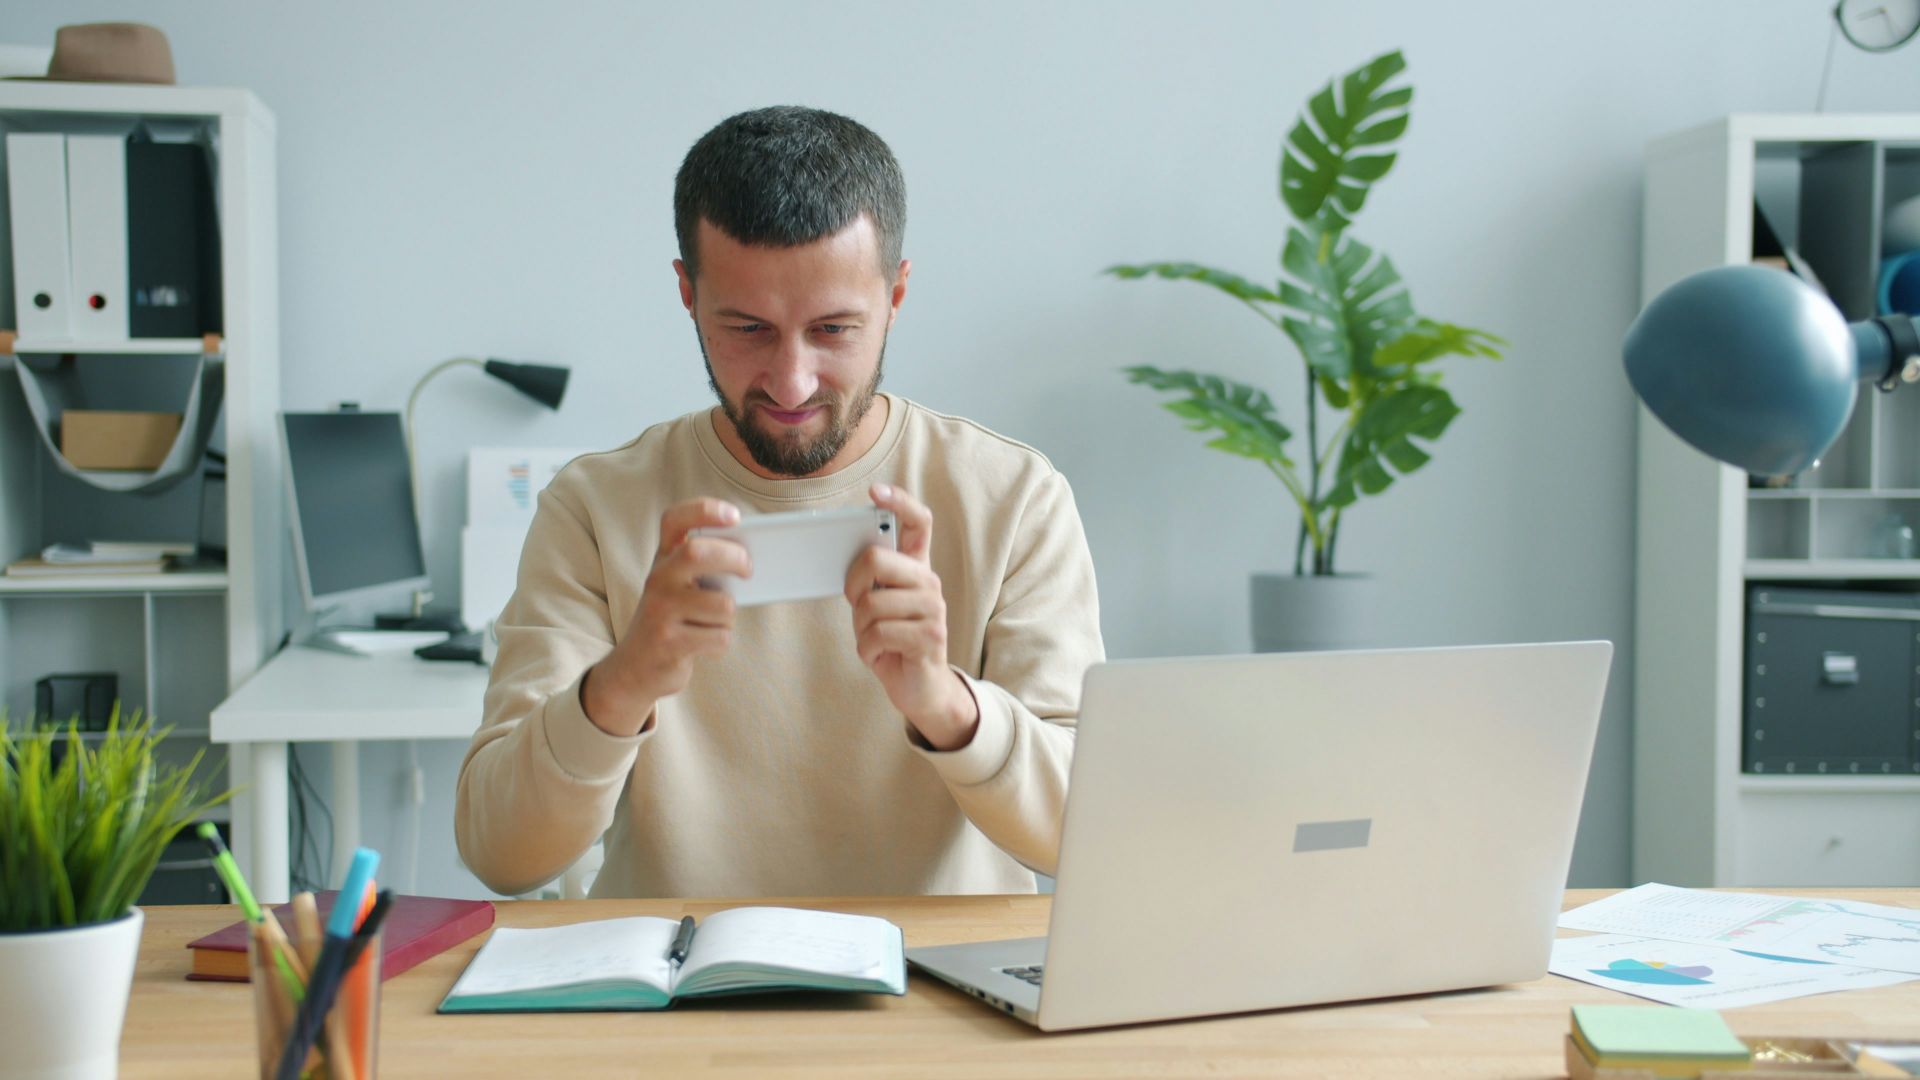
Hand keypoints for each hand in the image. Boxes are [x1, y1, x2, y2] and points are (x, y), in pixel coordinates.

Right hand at [582, 498, 748, 735]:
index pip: (675, 519)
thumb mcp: (679, 586)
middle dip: (734, 558)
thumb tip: (749, 559)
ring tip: (711, 623)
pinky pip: (719, 636)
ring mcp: (660, 611)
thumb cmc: (671, 619)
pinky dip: (720, 642)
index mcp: (663, 559)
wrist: (635, 668)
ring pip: (722, 605)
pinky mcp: (669, 642)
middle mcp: (657, 579)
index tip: (734, 516)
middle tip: (748, 570)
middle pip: (698, 552)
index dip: (705, 510)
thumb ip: (704, 568)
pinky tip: (702, 644)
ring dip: (728, 617)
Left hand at [845, 483, 978, 749]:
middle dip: (853, 586)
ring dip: (860, 629)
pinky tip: (881, 654)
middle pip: (876, 559)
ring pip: (871, 604)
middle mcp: (929, 582)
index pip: (919, 522)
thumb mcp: (879, 604)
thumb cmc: (892, 641)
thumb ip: (874, 580)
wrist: (920, 688)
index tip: (876, 492)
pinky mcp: (930, 638)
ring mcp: (933, 609)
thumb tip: (855, 558)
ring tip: (874, 638)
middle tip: (857, 605)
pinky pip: (878, 634)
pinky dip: (868, 649)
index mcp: (917, 568)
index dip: (899, 502)